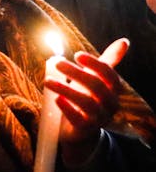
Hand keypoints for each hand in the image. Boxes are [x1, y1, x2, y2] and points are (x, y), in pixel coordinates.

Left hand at [46, 38, 126, 164]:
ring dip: (66, 89)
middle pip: (96, 86)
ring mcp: (99, 117)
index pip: (109, 74)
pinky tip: (56, 99)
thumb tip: (124, 41)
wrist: (83, 130)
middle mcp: (110, 103)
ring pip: (86, 102)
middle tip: (57, 63)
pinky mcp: (86, 129)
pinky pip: (78, 119)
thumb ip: (107, 61)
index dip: (95, 63)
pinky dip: (67, 108)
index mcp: (113, 89)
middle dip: (76, 73)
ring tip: (47, 81)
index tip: (77, 54)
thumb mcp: (97, 79)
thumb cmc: (89, 97)